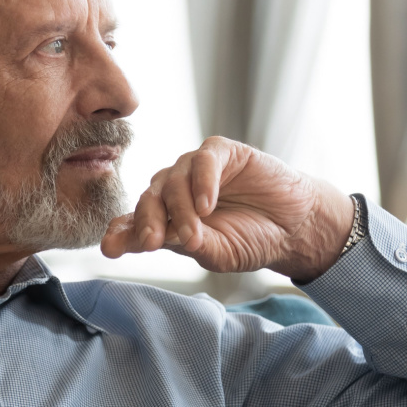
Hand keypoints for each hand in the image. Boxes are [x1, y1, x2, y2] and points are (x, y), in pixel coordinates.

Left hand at [100, 137, 355, 280]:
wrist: (294, 227)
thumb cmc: (253, 240)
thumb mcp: (215, 253)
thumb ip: (181, 245)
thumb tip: (144, 243)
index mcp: (166, 220)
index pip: (132, 222)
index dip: (121, 233)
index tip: (112, 249)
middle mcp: (174, 192)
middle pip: (148, 200)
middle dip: (148, 223)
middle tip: (152, 243)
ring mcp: (195, 170)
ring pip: (172, 180)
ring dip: (180, 208)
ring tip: (195, 234)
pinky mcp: (221, 152)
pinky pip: (203, 160)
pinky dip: (202, 182)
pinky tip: (207, 205)